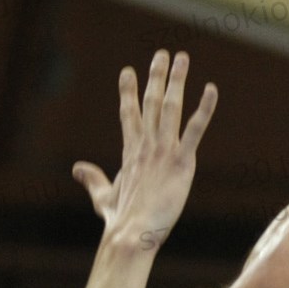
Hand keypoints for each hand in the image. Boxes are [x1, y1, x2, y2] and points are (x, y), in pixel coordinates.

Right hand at [73, 50, 216, 251]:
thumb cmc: (120, 220)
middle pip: (151, 102)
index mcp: (130, 151)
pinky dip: (204, 109)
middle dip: (156, 76)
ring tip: (181, 58)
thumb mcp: (103, 196)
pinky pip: (195, 129)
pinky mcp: (181, 161)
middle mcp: (146, 145)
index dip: (128, 92)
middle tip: (161, 54)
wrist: (132, 233)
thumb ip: (93, 179)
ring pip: (170, 107)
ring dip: (176, 81)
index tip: (127, 71)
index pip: (129, 114)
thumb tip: (77, 168)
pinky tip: (211, 89)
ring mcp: (163, 151)